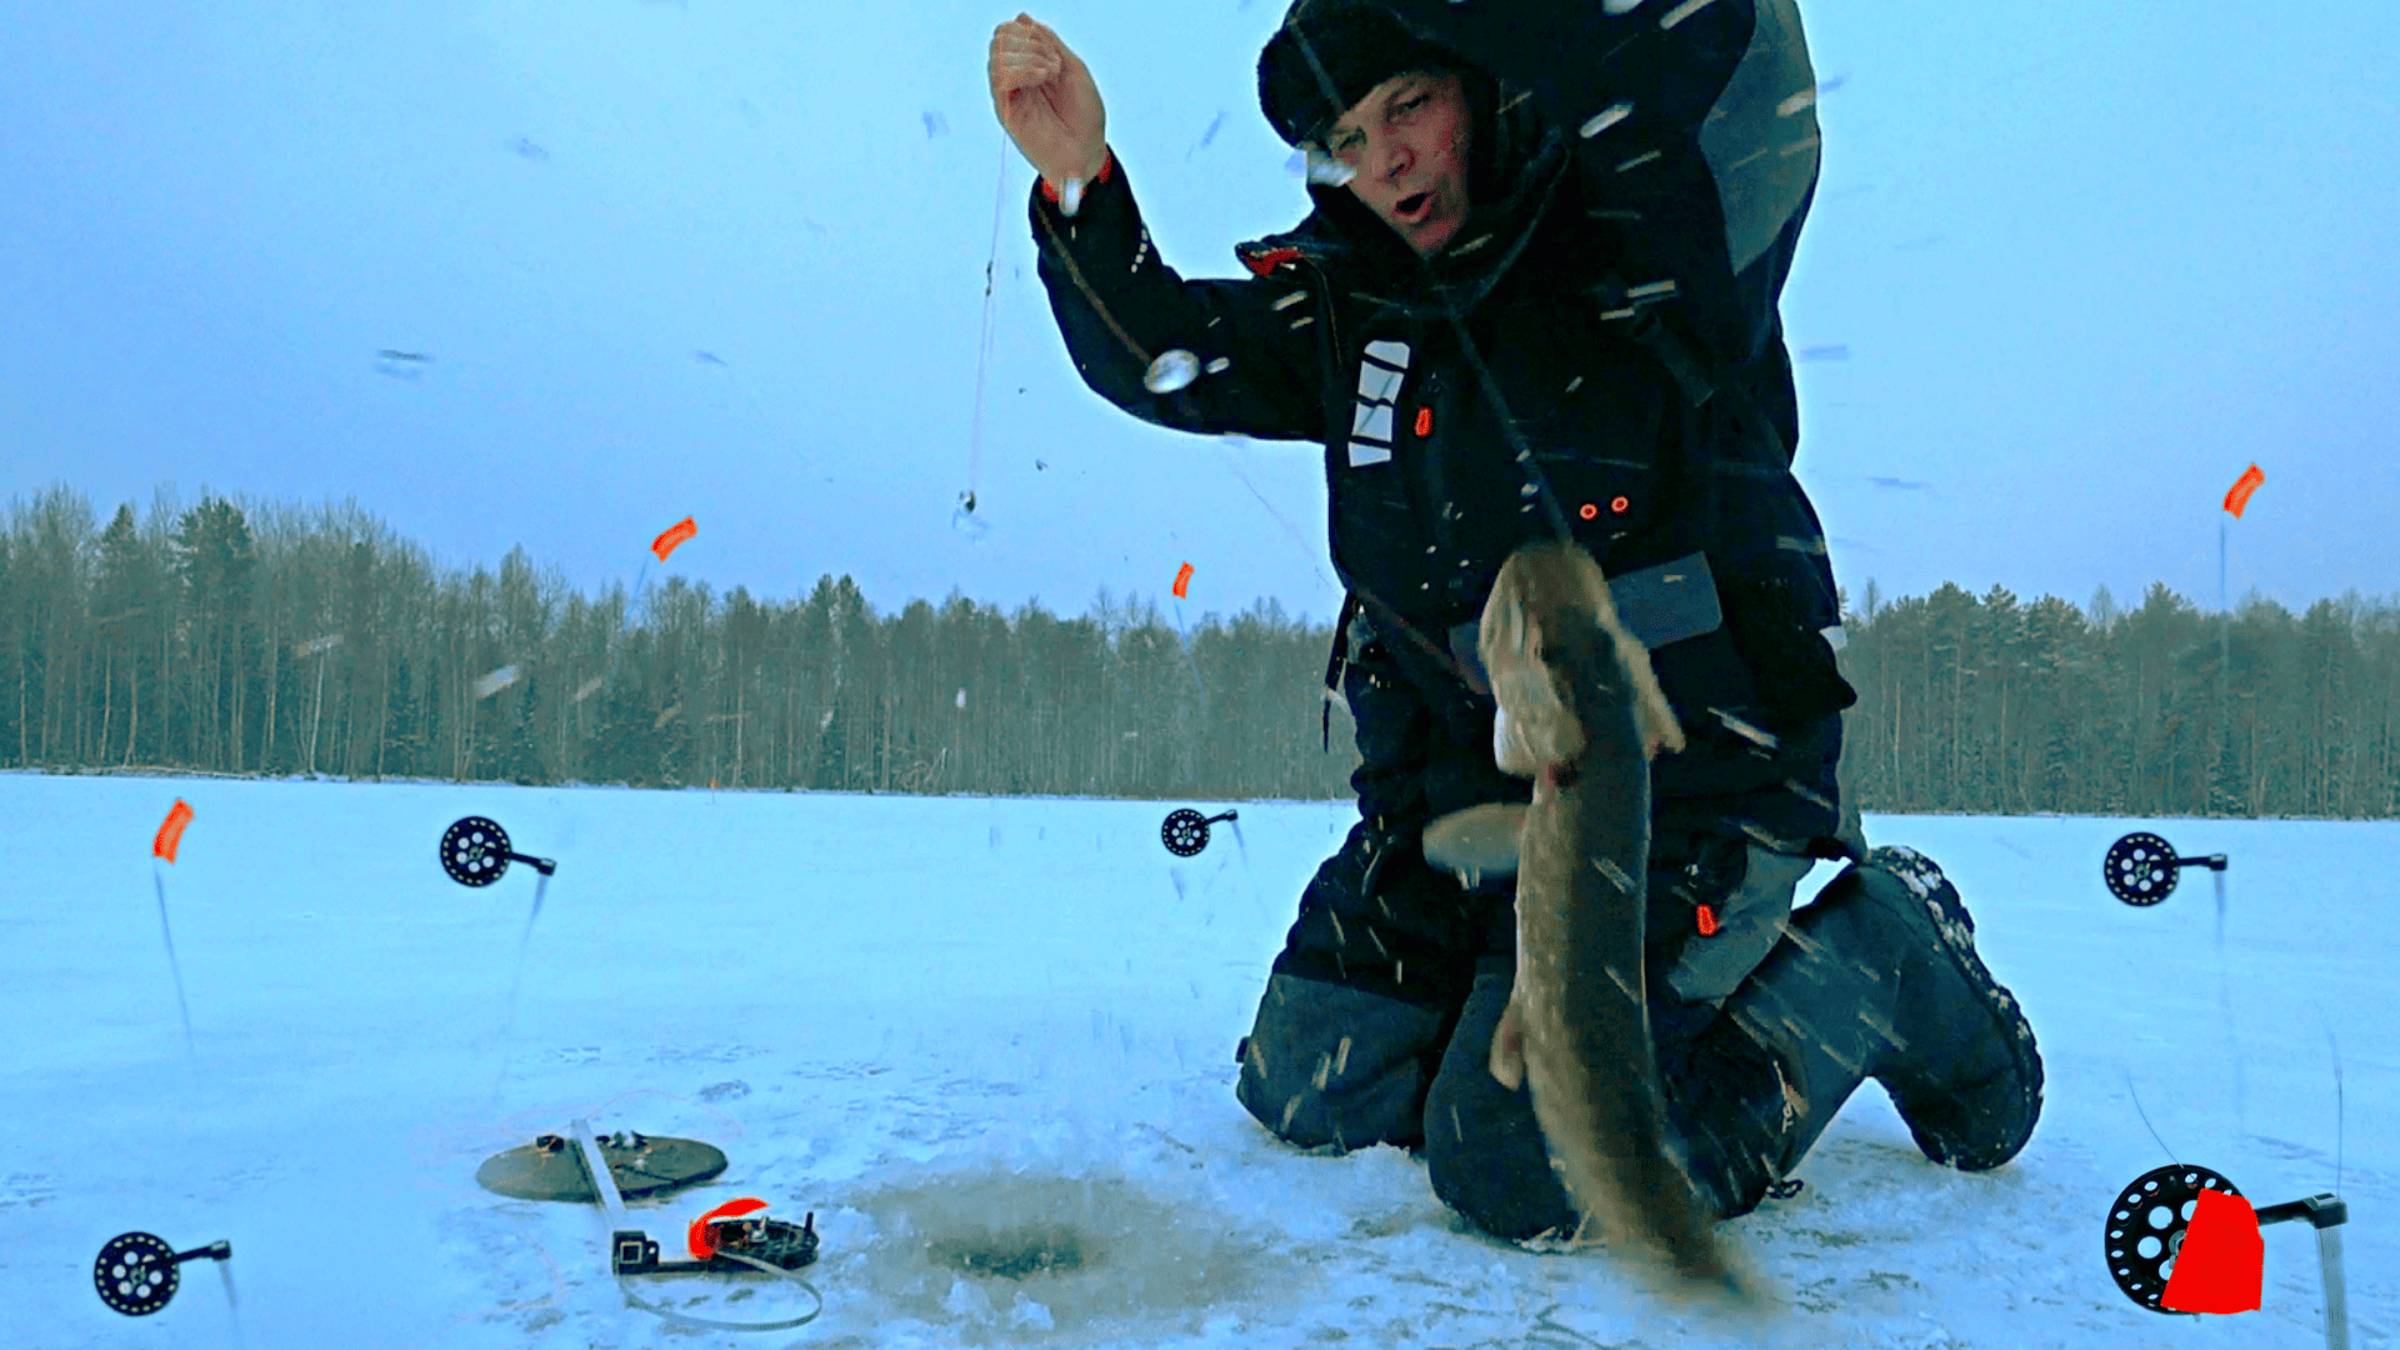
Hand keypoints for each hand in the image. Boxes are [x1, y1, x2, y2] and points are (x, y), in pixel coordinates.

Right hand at [988, 13, 1107, 188]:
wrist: (1087, 152)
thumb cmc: (1084, 116)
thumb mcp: (1074, 68)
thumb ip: (1050, 43)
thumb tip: (1023, 17)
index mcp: (1030, 66)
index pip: (1010, 33)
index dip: (1029, 31)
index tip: (1054, 51)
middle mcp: (1016, 78)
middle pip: (1000, 39)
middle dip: (1029, 41)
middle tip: (1053, 63)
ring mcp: (1010, 94)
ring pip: (998, 55)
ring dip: (1029, 56)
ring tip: (1050, 73)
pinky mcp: (1006, 111)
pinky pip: (1000, 78)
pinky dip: (1022, 69)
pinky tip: (1041, 77)